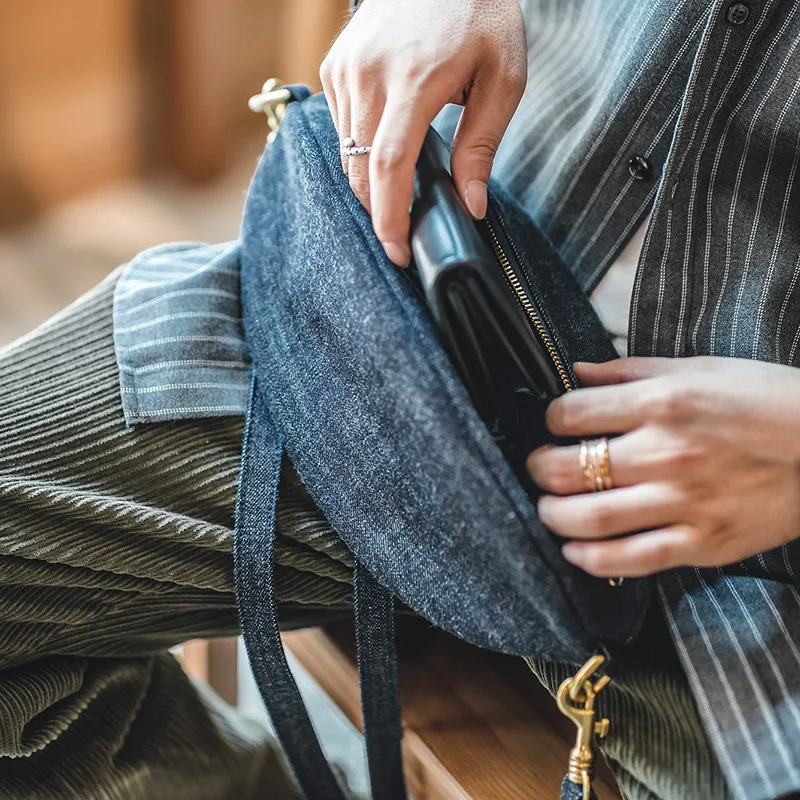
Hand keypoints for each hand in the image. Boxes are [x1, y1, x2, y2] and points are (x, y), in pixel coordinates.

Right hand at [320, 0, 526, 265]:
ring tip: (401, 191)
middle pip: (360, 169)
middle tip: (402, 239)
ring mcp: (345, 70)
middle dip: (378, 212)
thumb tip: (471, 204)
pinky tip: (389, 145)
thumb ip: (482, 143)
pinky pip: (342, 128)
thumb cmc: (480, 13)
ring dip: (371, 183)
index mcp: (414, 79)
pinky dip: (362, 151)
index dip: (389, 217)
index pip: (389, 165)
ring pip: (347, 152)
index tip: (399, 252)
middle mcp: (368, 75)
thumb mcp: (503, 75)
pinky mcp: (334, 67)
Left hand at [526, 357, 799, 577]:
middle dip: (538, 469)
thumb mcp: (696, 369)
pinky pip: (632, 559)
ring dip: (553, 515)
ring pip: (590, 519)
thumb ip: (629, 371)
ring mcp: (683, 503)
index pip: (570, 414)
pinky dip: (591, 558)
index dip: (551, 419)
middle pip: (567, 469)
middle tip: (539, 468)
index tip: (555, 425)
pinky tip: (575, 550)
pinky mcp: (702, 542)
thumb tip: (576, 371)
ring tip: (550, 508)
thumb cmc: (762, 401)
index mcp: (661, 403)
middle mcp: (665, 453)